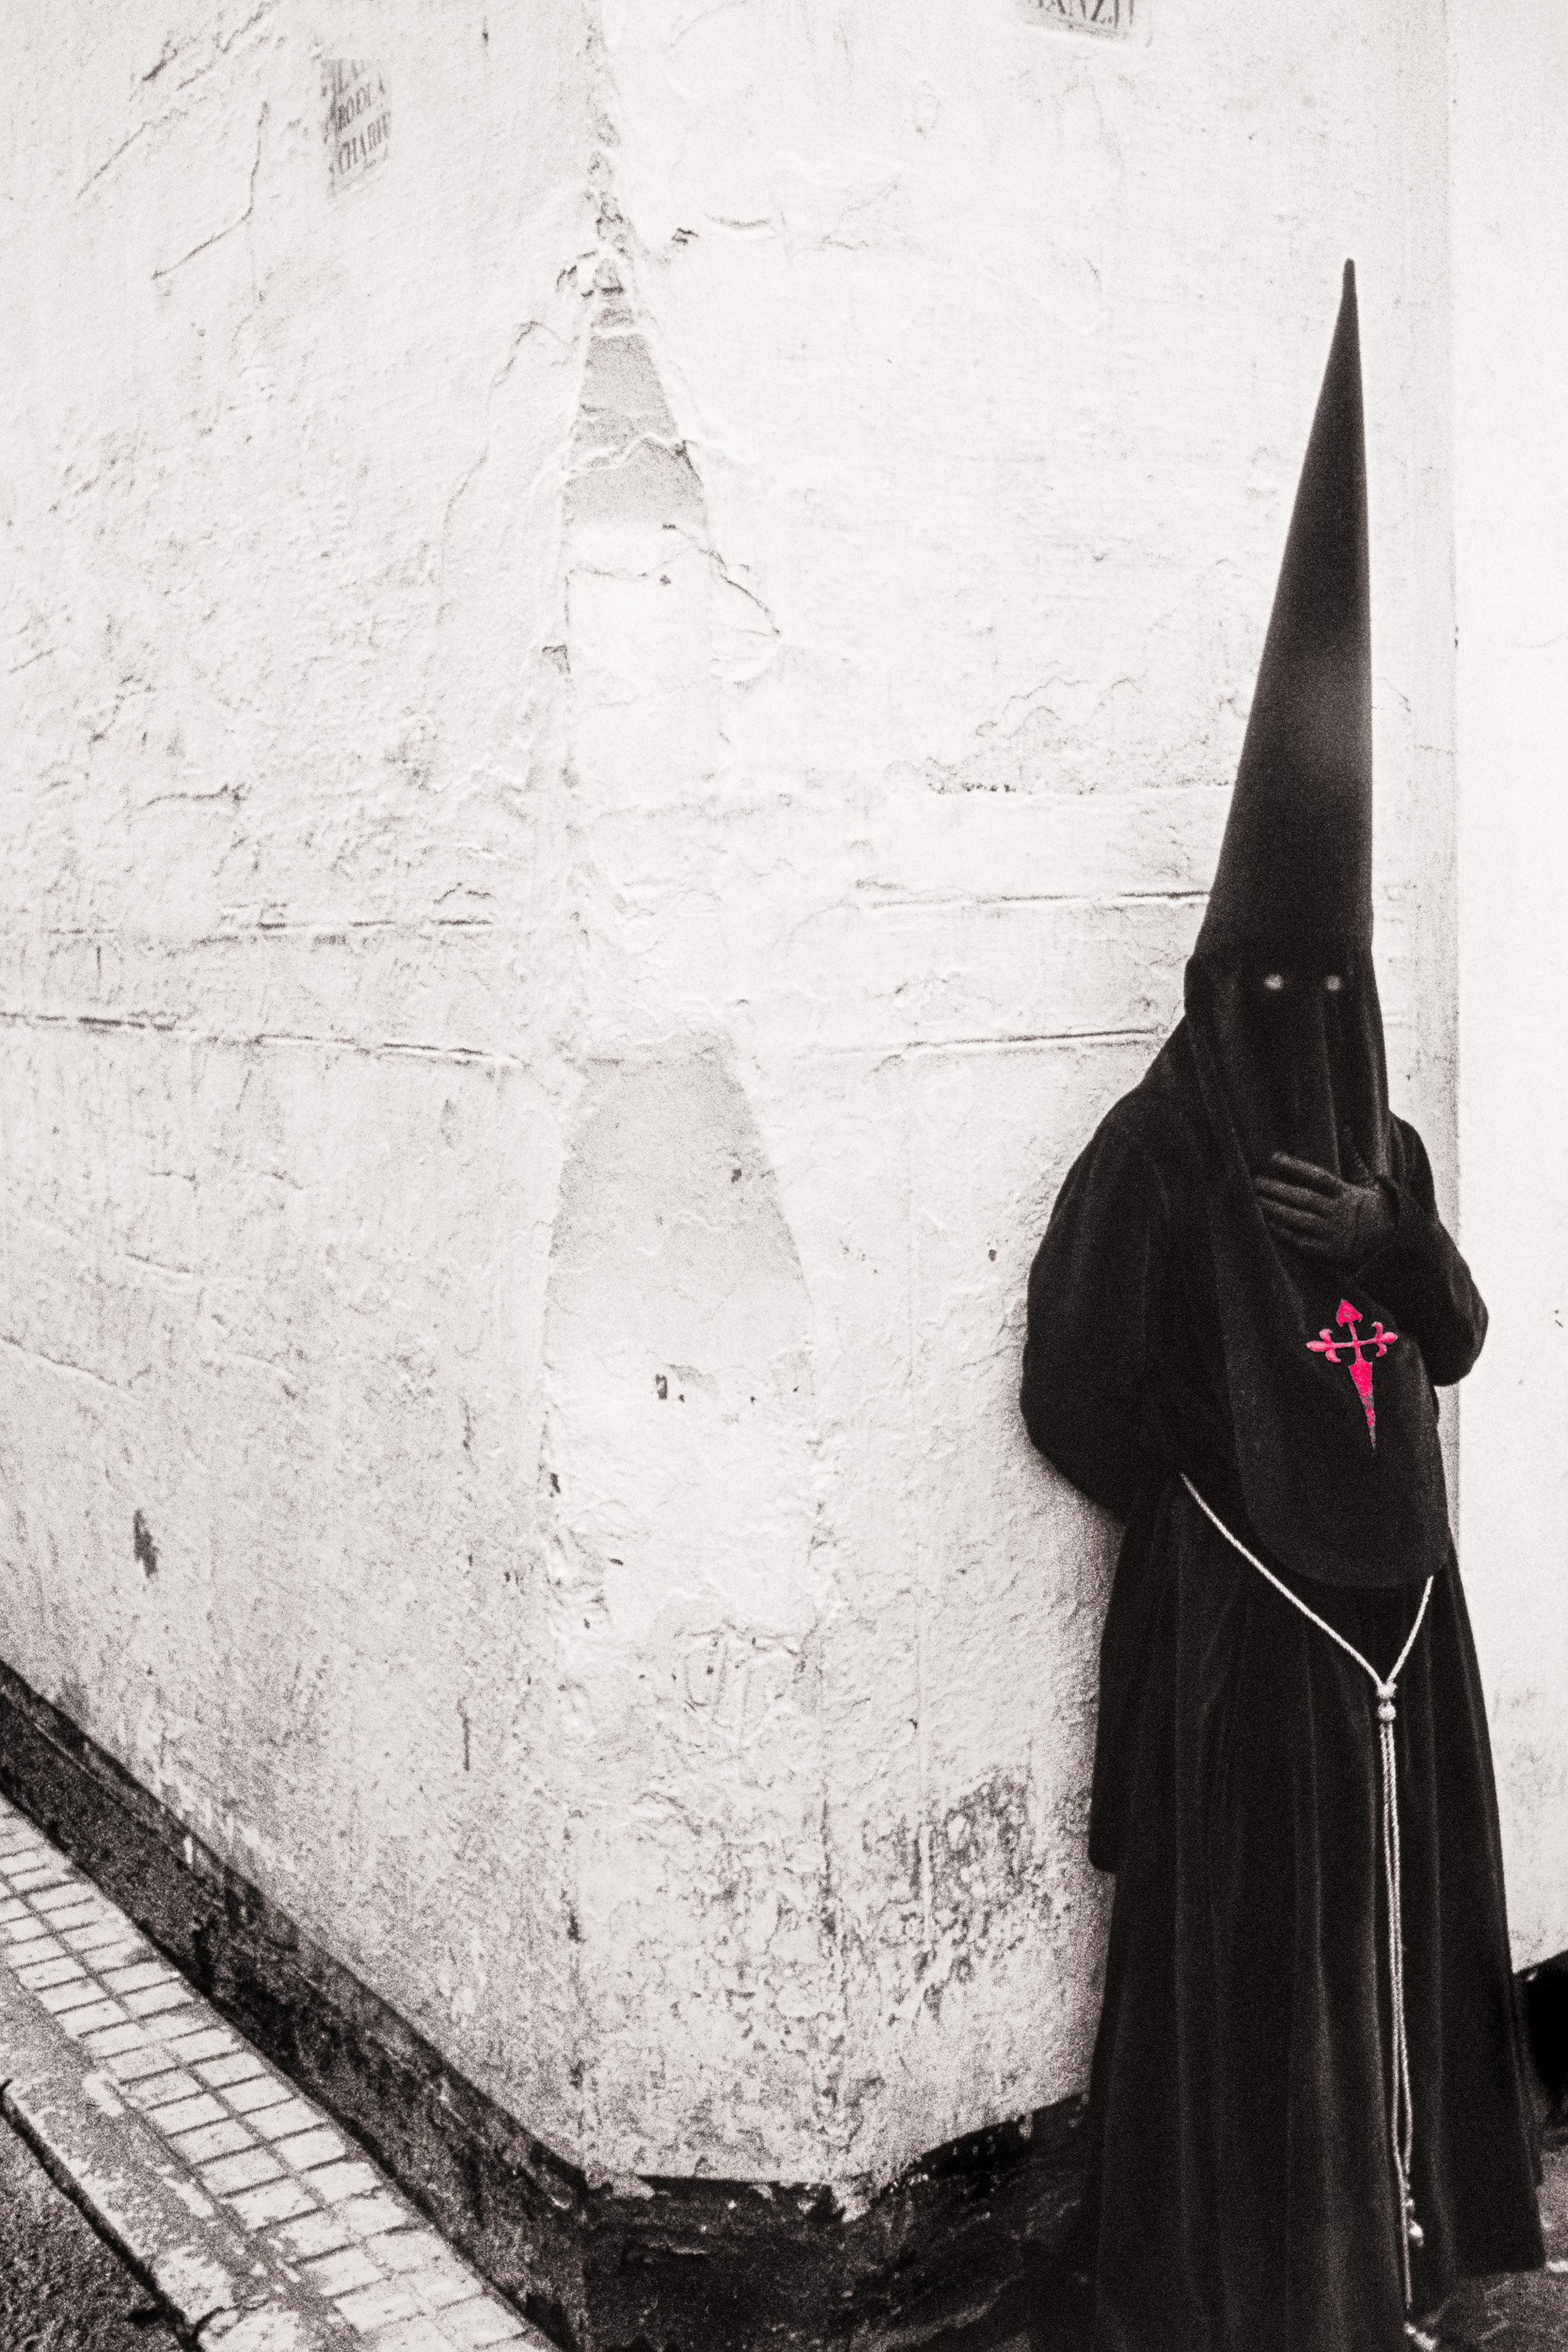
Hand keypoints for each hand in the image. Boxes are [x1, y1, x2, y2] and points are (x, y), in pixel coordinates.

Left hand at [1253, 1151, 1395, 1265]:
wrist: (1394, 1244)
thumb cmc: (1377, 1209)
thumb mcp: (1369, 1182)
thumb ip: (1353, 1156)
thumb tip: (1346, 1129)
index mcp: (1347, 1193)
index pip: (1317, 1176)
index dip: (1294, 1166)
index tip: (1273, 1157)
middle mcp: (1339, 1212)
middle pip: (1303, 1198)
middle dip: (1277, 1189)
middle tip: (1255, 1182)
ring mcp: (1335, 1233)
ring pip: (1299, 1219)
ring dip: (1276, 1210)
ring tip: (1257, 1201)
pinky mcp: (1331, 1253)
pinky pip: (1303, 1242)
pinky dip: (1285, 1233)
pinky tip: (1269, 1224)